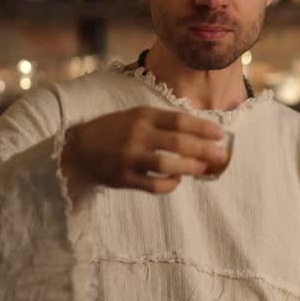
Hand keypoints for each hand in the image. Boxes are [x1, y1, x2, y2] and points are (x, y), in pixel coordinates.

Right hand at [60, 106, 226, 193]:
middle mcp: (136, 134)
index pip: (178, 120)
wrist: (78, 147)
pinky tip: (178, 181)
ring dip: (189, 167)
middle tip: (220, 154)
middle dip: (203, 149)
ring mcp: (129, 157)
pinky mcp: (123, 178)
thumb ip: (163, 122)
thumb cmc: (115, 130)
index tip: (219, 134)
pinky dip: (170, 184)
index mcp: (142, 116)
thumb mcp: (136, 116)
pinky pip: (153, 184)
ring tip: (203, 168)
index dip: (202, 127)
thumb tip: (199, 133)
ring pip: (166, 164)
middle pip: (177, 142)